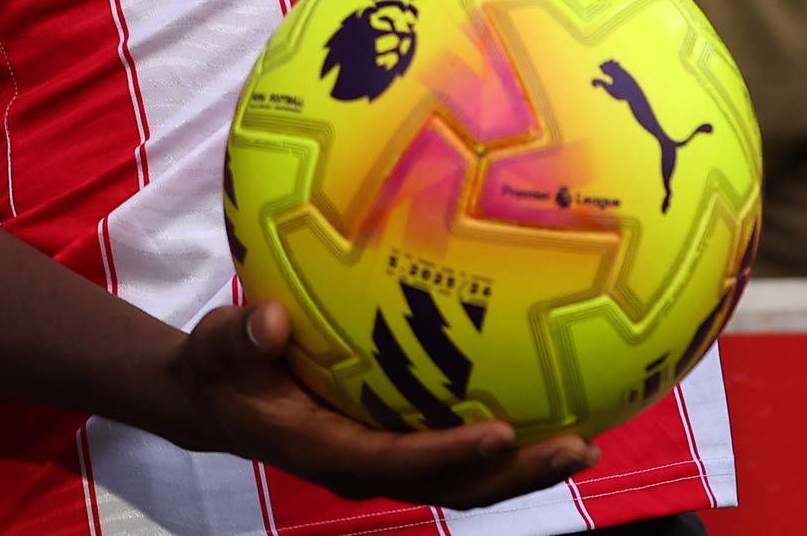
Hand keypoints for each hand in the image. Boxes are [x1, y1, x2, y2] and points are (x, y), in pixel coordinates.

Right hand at [152, 300, 597, 507]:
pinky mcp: (399, 438)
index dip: (454, 454)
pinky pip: (459, 444)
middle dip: (519, 473)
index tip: (502, 433)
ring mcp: (389, 456)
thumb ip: (239, 336)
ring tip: (589, 440)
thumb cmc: (222, 368)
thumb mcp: (217, 348)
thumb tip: (267, 321)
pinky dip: (507, 433)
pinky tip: (552, 393)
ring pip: (469, 476)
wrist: (217, 398)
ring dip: (526, 464)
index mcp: (330, 451)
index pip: (402, 460)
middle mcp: (369, 465)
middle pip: (458, 485)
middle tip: (580, 446)